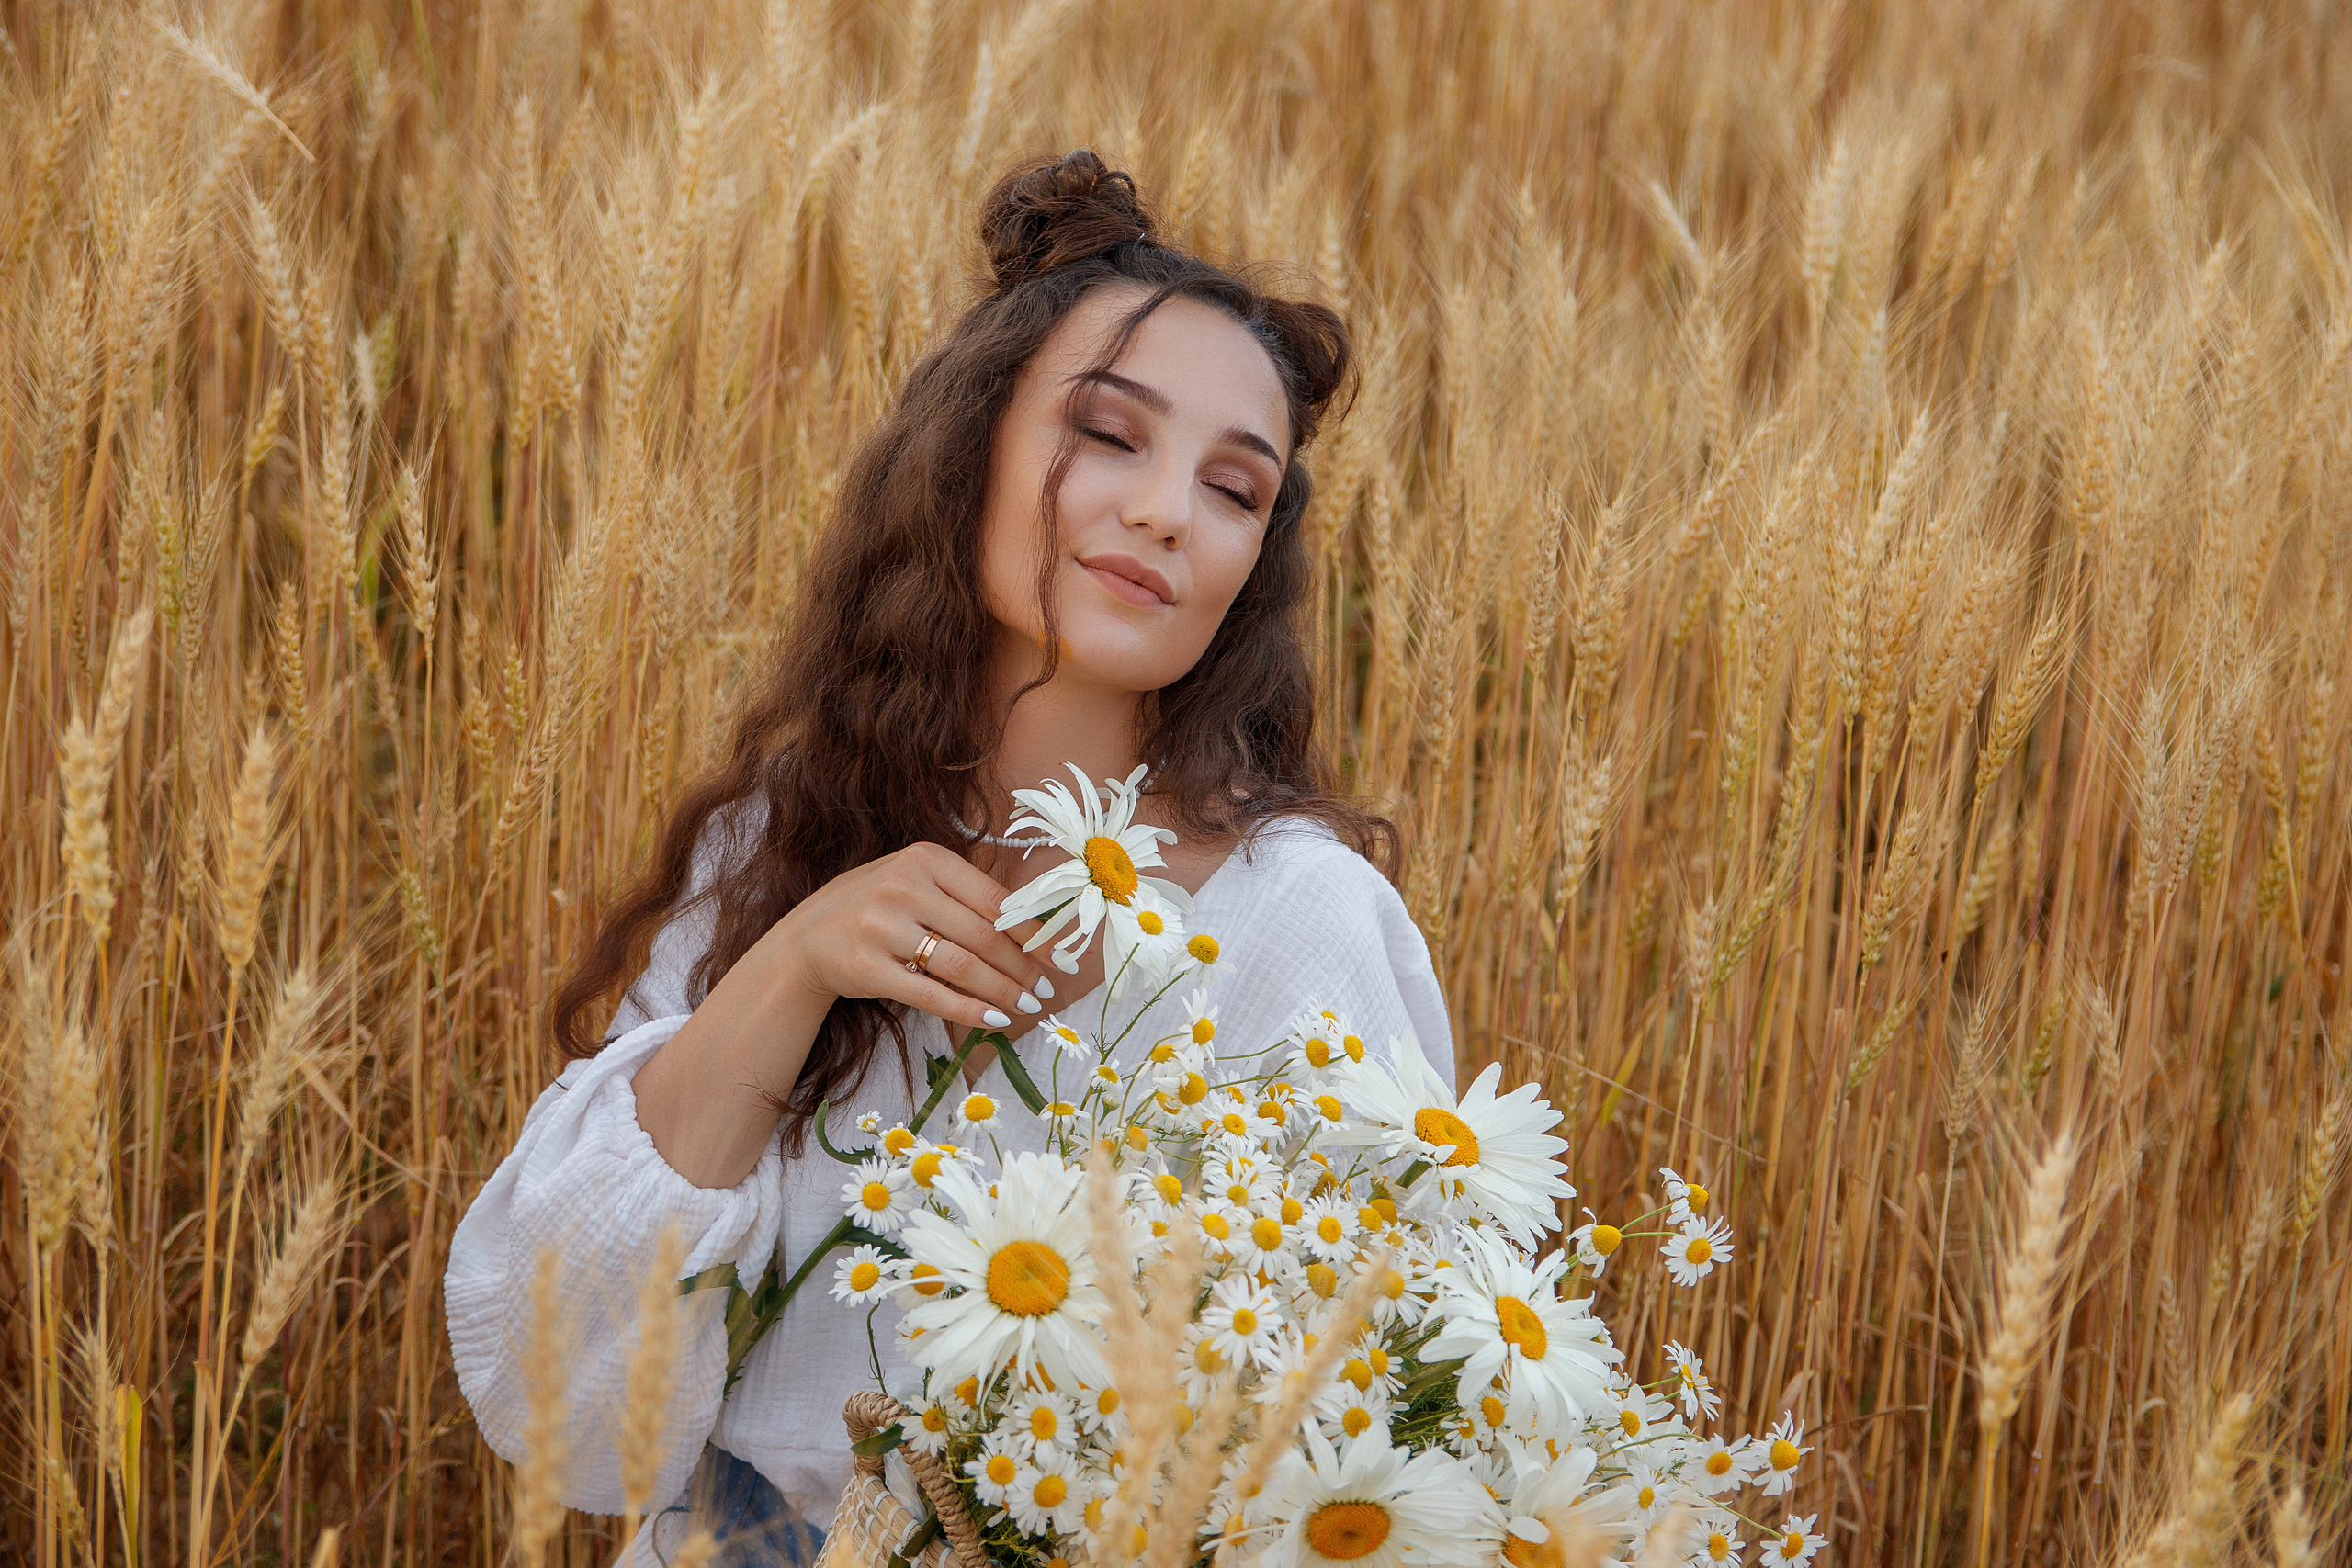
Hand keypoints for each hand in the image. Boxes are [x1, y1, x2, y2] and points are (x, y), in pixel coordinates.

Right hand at [763, 841, 1058, 1032]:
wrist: (807, 936)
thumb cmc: (880, 908)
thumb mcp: (919, 884)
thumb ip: (967, 898)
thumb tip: (1036, 932)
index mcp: (925, 858)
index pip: (995, 899)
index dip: (1033, 933)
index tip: (1058, 958)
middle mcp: (902, 886)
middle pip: (982, 935)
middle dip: (1022, 968)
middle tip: (1045, 990)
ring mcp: (880, 926)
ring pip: (961, 966)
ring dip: (1002, 991)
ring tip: (1027, 1006)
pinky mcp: (865, 966)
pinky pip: (930, 994)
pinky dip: (968, 1010)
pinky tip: (993, 1019)